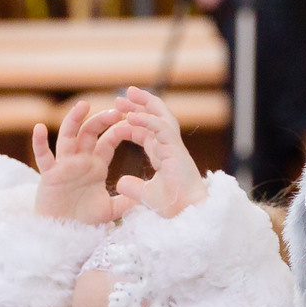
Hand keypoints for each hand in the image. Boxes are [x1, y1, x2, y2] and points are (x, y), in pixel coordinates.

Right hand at [30, 101, 128, 222]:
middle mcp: (80, 160)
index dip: (118, 130)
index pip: (108, 141)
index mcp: (96, 165)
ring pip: (68, 137)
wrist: (63, 232)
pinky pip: (43, 156)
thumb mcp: (111, 209)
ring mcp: (63, 165)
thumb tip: (146, 196)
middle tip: (115, 110)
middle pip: (89, 133)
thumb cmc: (84, 219)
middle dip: (101, 120)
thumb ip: (126, 201)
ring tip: (83, 105)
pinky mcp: (49, 174)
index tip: (131, 120)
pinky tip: (39, 128)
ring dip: (74, 120)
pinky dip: (39, 142)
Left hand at [113, 88, 205, 217]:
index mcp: (164, 155)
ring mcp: (174, 146)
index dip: (134, 124)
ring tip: (129, 93)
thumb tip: (119, 183)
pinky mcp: (176, 149)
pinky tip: (131, 116)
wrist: (187, 213)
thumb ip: (132, 187)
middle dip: (140, 105)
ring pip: (161, 116)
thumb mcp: (145, 195)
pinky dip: (146, 120)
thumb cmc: (173, 206)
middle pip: (155, 118)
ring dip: (145, 103)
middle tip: (123, 95)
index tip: (118, 117)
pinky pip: (161, 128)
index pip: (147, 132)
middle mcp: (169, 147)